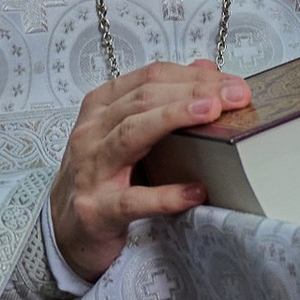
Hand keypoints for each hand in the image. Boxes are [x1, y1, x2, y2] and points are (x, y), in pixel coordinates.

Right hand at [51, 58, 251, 285]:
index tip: (231, 83)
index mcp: (101, 108)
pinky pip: (134, 199)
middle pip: (144, 99)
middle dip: (193, 92)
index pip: (149, 78)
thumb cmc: (100, 177)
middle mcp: (92, 133)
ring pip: (132, 133)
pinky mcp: (98, 210)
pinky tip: (195, 191)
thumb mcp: (126, 132)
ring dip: (174, 118)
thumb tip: (204, 70)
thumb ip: (162, 101)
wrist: (65, 229)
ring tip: (213, 115)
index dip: (193, 76)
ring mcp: (91, 170)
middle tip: (234, 96)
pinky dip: (166, 195)